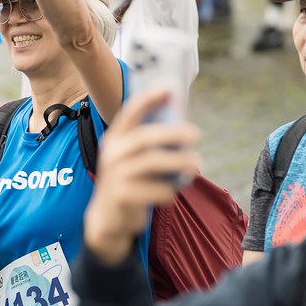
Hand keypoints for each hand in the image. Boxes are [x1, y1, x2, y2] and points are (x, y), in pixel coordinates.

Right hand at [83, 89, 200, 264]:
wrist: (108, 217)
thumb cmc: (129, 180)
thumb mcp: (132, 157)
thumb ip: (150, 141)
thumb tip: (183, 125)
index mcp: (114, 138)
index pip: (130, 112)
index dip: (148, 99)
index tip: (168, 88)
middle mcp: (112, 153)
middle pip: (144, 137)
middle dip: (171, 133)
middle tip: (194, 133)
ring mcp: (115, 175)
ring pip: (152, 163)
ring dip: (179, 161)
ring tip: (196, 163)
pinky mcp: (123, 196)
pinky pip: (156, 190)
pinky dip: (171, 191)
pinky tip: (173, 192)